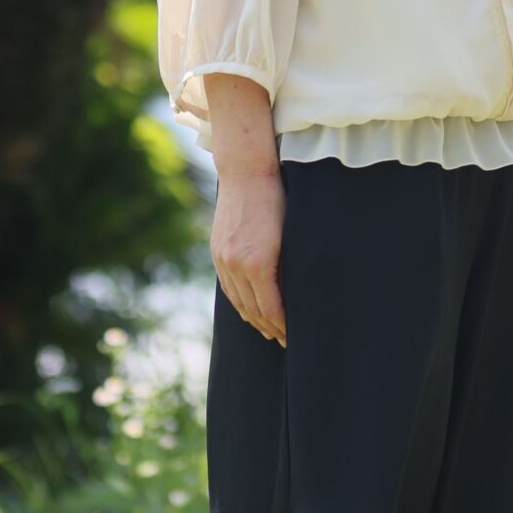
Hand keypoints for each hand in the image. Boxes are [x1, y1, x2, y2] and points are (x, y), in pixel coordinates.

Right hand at [213, 168, 287, 345]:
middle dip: (271, 328)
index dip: (284, 326)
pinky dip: (238, 303)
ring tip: (269, 331)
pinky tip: (248, 310)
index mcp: (258, 263)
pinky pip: (227, 288)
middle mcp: (236, 265)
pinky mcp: (217, 252)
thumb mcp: (291, 234)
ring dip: (253, 319)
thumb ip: (288, 267)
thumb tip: (295, 295)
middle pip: (253, 310)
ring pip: (238, 301)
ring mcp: (223, 259)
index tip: (295, 336)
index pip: (271, 308)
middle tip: (285, 341)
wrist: (246, 171)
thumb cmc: (278, 198)